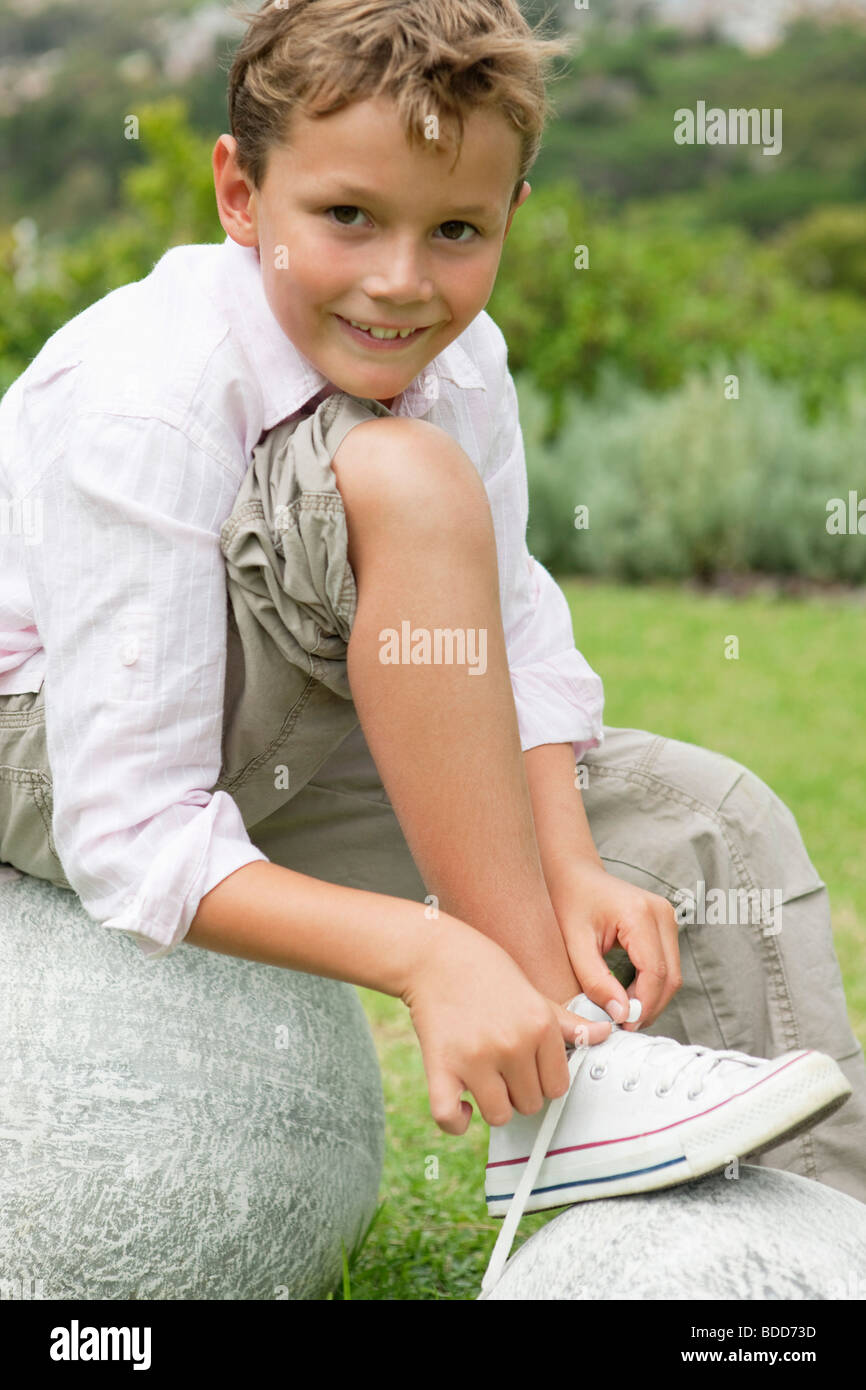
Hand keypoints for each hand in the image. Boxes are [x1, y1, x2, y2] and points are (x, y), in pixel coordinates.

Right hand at [401, 912, 611, 1134]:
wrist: (434, 954)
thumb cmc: (486, 972)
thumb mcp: (534, 994)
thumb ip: (567, 1023)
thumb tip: (606, 1034)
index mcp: (539, 1026)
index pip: (558, 1086)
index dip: (542, 1079)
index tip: (526, 1064)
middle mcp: (513, 1044)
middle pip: (530, 1103)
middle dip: (517, 1090)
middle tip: (500, 1063)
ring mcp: (476, 1057)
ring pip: (499, 1115)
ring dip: (491, 1103)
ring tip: (482, 1077)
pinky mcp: (441, 1066)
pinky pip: (450, 1118)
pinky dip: (456, 1122)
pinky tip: (461, 1103)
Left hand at [551, 860, 681, 1031]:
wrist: (574, 874)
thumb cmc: (569, 902)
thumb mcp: (574, 942)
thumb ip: (595, 980)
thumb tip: (620, 1014)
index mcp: (640, 914)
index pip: (655, 973)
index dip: (642, 1006)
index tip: (621, 1026)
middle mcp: (662, 913)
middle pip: (670, 977)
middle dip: (649, 1007)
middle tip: (622, 1026)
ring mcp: (668, 917)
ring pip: (673, 974)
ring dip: (652, 999)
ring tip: (623, 1014)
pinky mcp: (666, 924)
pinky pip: (667, 965)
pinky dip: (652, 986)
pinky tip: (628, 996)